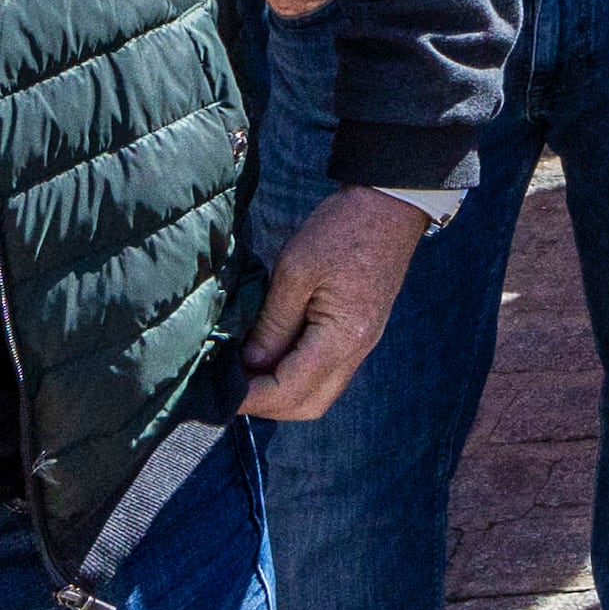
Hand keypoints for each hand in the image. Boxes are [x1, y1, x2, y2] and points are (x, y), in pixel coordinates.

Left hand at [240, 188, 430, 418]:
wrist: (390, 205)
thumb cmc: (342, 229)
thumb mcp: (295, 269)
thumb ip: (272, 323)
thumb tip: (250, 364)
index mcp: (342, 336)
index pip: (290, 390)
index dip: (252, 398)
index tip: (218, 391)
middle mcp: (357, 350)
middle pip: (309, 404)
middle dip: (267, 404)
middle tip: (231, 386)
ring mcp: (362, 343)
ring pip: (319, 393)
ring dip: (282, 392)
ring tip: (248, 372)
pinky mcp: (360, 333)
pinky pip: (327, 372)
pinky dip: (297, 375)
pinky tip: (272, 355)